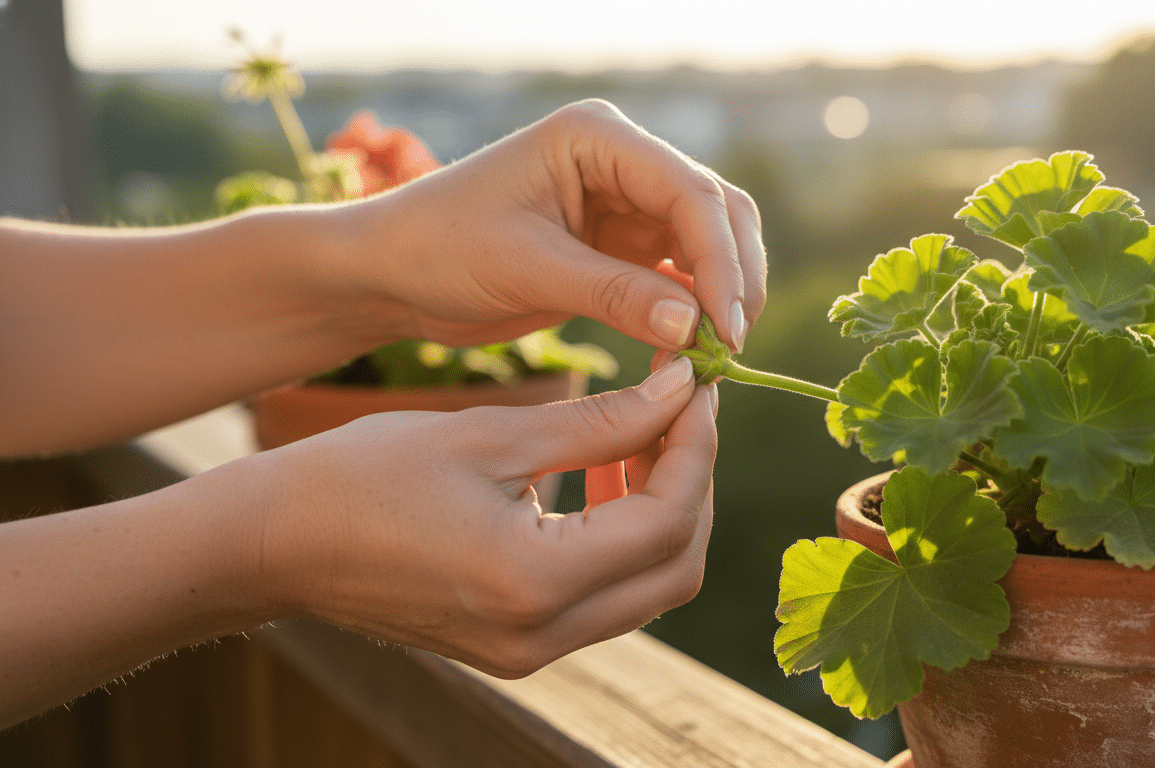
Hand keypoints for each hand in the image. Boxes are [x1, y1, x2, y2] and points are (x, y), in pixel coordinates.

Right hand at [254, 357, 714, 675]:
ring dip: (662, 511)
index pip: (667, 521)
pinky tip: (598, 479)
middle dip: (693, 482)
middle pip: (677, 567)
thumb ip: (600, 422)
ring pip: (650, 588)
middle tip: (678, 410)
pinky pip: (605, 599)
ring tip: (638, 436)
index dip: (696, 447)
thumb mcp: (489, 435)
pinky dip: (623, 540)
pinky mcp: (517, 648)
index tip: (696, 386)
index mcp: (533, 582)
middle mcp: (542, 635)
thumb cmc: (364, 476)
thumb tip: (680, 391)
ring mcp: (530, 652)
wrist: (276, 544)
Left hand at [346, 99, 765, 352]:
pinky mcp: (621, 246)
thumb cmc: (439, 248)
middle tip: (730, 347)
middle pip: (716, 212)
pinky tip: (688, 352)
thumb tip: (697, 327)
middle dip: (733, 277)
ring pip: (708, 245)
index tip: (725, 327)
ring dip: (720, 297)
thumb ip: (615, 295)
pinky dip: (692, 312)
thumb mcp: (527, 269)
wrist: (392, 273)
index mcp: (598, 137)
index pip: (690, 192)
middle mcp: (622, 161)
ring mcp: (626, 202)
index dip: (720, 261)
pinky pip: (678, 277)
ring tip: (713, 356)